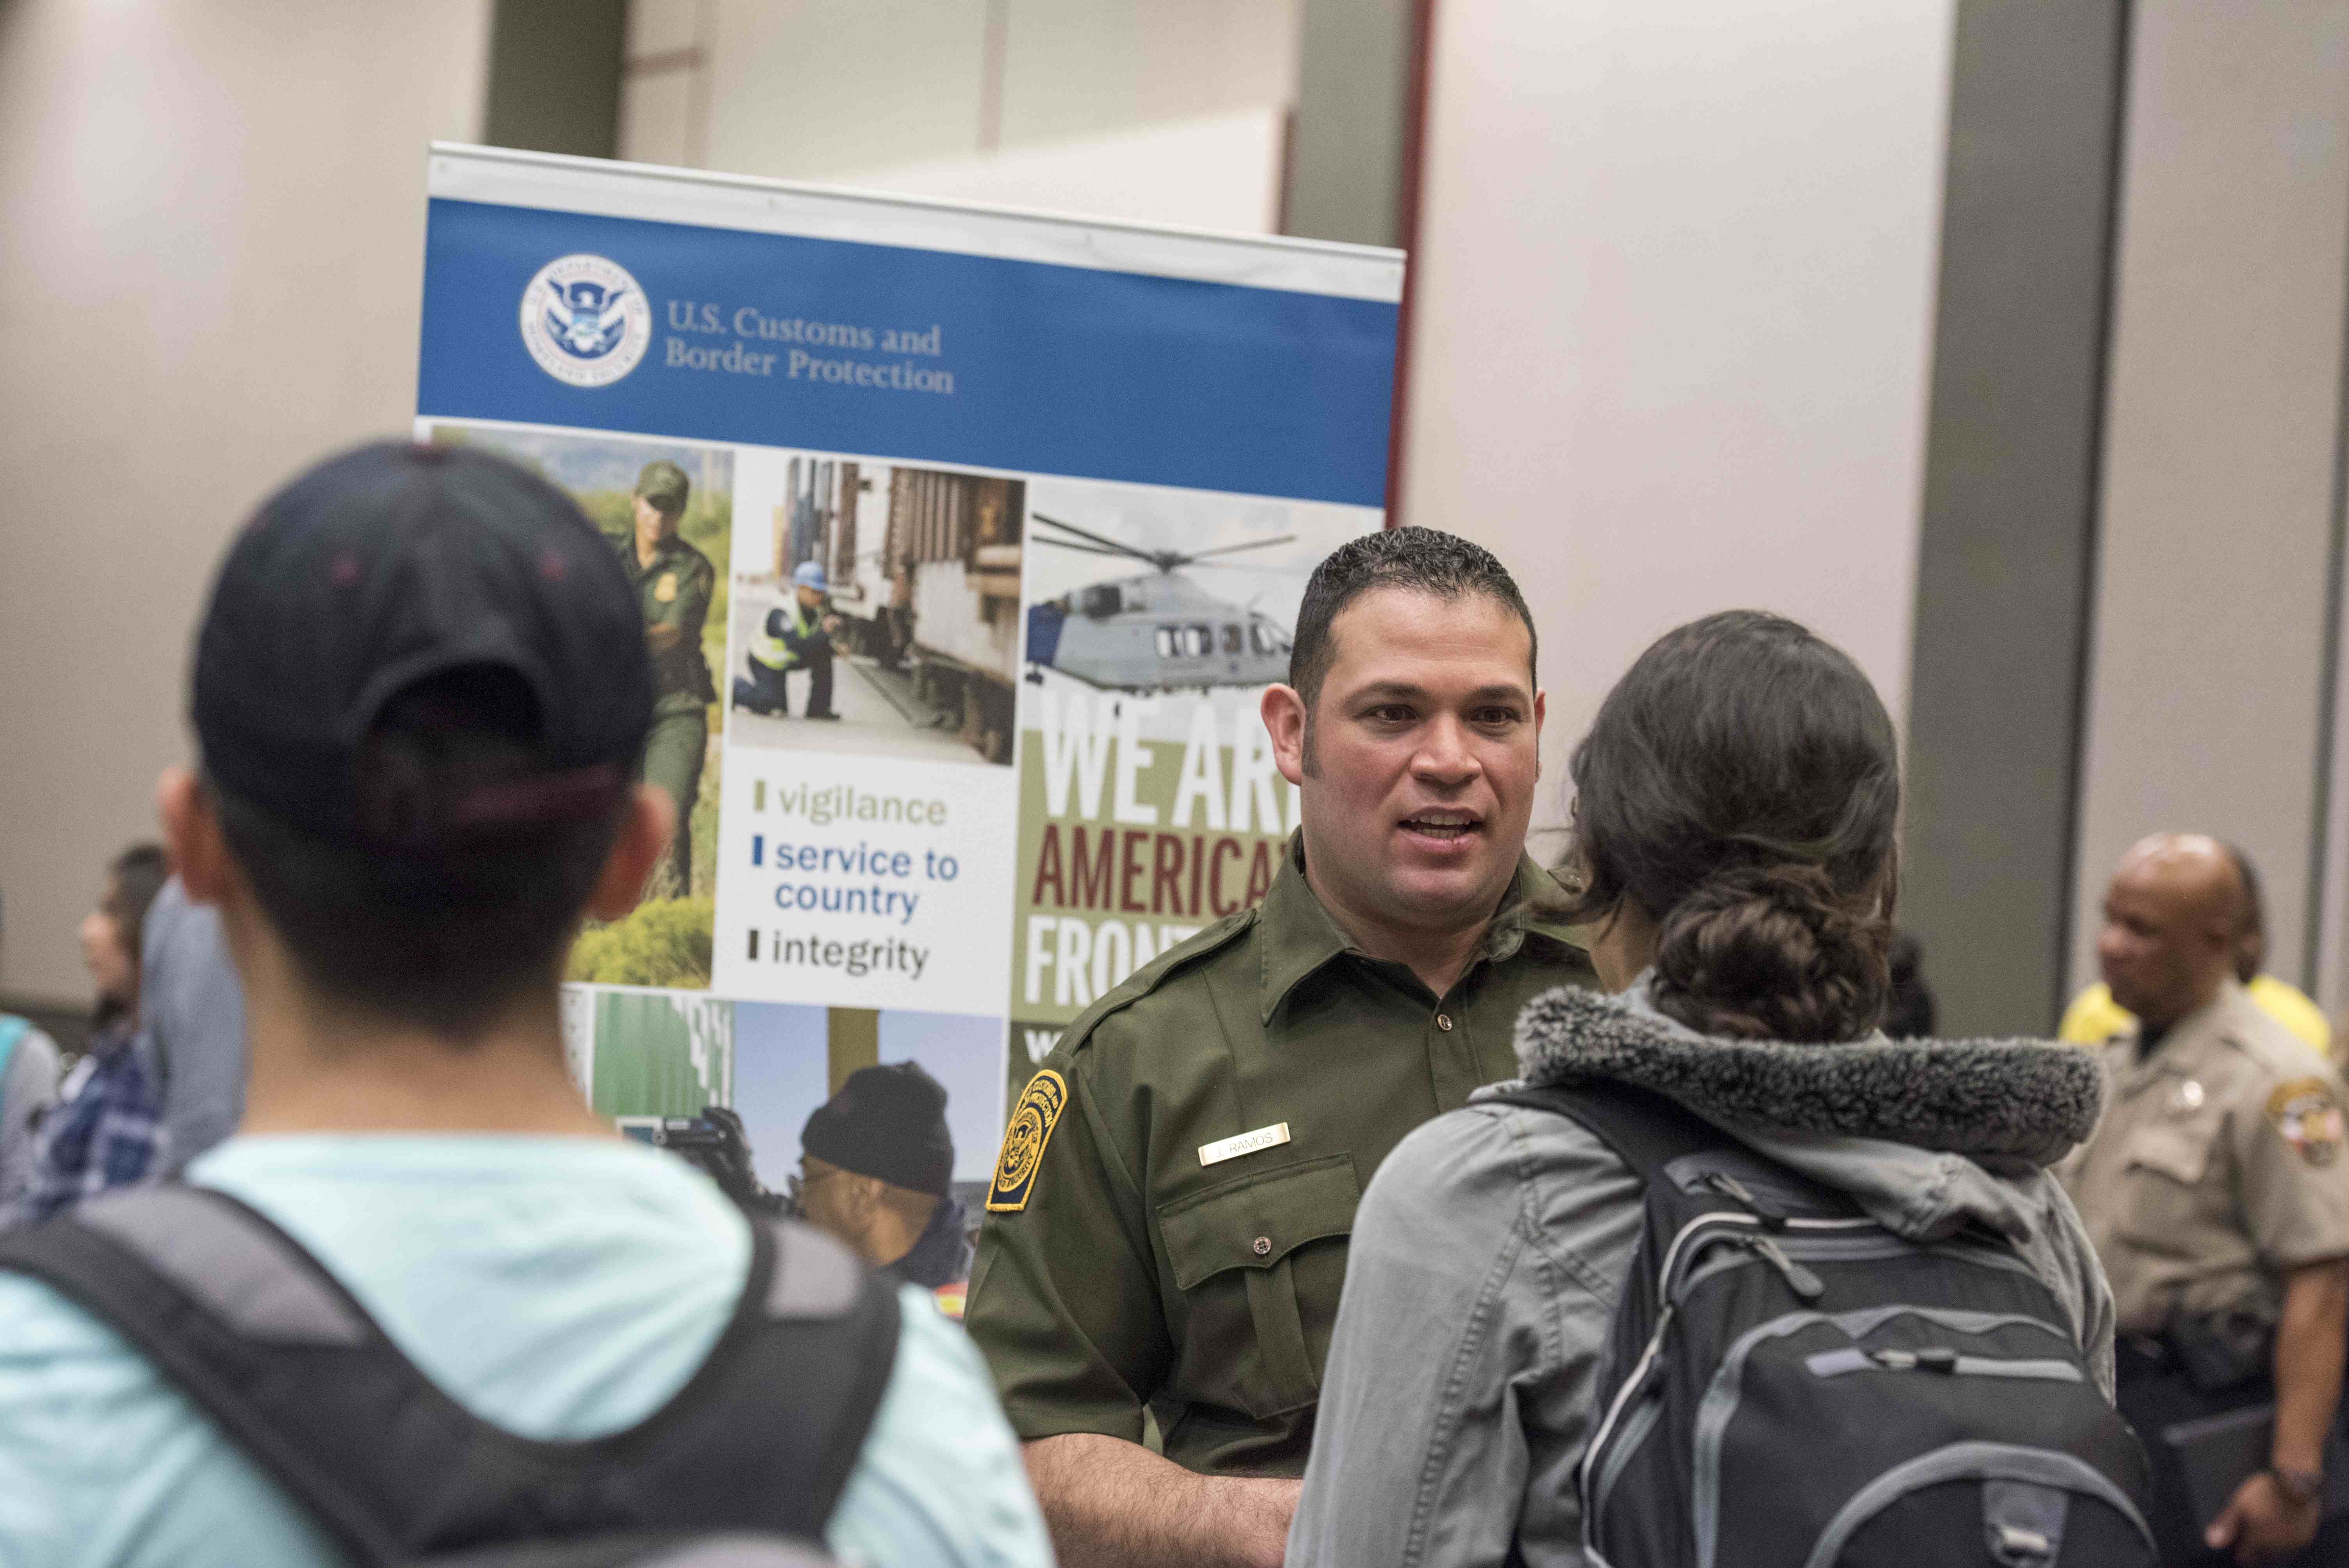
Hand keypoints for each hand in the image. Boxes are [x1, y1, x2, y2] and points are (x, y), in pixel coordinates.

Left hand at [2206, 1471, 2320, 1565]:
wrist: (2295, 1484)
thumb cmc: (2263, 1493)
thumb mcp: (2238, 1504)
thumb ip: (2226, 1525)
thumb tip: (2211, 1543)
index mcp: (2258, 1540)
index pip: (2247, 1557)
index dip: (2242, 1556)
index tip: (2239, 1556)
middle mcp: (2276, 1546)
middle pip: (2263, 1559)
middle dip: (2256, 1558)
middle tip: (2251, 1555)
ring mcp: (2292, 1543)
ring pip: (2279, 1556)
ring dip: (2271, 1555)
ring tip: (2264, 1551)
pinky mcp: (2305, 1537)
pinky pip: (2292, 1549)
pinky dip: (2285, 1548)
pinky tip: (2281, 1541)